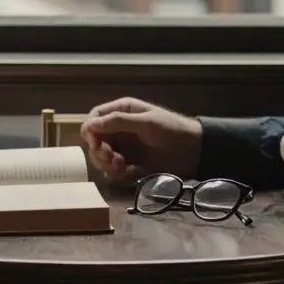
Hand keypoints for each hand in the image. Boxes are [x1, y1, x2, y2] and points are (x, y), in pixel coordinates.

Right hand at [80, 97, 203, 181]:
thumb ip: (118, 122)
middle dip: (99, 150)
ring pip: (101, 156)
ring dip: (106, 163)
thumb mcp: (145, 122)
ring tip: (121, 166)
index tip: (94, 142)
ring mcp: (123, 146)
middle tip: (111, 158)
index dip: (90, 130)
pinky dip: (115, 172)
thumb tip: (90, 125)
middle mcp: (119, 128)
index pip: (95, 117)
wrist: (193, 152)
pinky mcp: (129, 163)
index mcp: (122, 111)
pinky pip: (112, 169)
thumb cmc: (171, 130)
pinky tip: (127, 171)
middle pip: (94, 139)